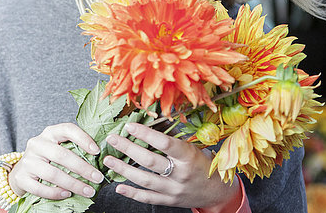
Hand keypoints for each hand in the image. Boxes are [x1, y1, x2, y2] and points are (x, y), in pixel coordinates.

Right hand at [8, 123, 104, 199]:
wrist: (22, 170)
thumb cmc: (48, 157)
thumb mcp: (58, 146)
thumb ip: (74, 148)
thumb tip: (100, 157)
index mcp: (49, 132)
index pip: (67, 129)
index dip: (83, 139)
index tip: (97, 151)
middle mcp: (37, 143)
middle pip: (61, 155)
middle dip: (83, 168)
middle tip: (98, 178)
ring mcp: (28, 161)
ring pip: (52, 174)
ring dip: (73, 184)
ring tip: (88, 191)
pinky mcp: (22, 178)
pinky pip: (40, 188)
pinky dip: (56, 193)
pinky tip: (68, 194)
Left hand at [104, 123, 241, 210]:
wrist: (217, 190)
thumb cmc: (201, 163)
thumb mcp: (192, 148)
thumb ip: (171, 141)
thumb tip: (145, 127)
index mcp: (189, 156)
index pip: (164, 143)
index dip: (146, 134)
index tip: (129, 126)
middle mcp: (181, 174)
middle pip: (150, 161)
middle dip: (128, 149)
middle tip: (112, 139)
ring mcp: (175, 189)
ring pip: (145, 180)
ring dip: (124, 169)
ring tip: (108, 160)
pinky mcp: (170, 201)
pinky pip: (148, 198)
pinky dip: (132, 193)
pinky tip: (119, 187)